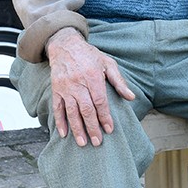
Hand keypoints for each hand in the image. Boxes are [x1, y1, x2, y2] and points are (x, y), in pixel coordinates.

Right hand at [45, 28, 135, 145]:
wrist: (64, 45)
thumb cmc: (89, 55)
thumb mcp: (107, 63)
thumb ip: (119, 81)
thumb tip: (131, 97)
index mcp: (92, 76)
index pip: (99, 101)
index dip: (105, 116)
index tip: (109, 129)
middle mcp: (78, 83)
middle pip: (86, 109)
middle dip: (92, 127)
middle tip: (98, 142)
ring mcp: (65, 87)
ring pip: (71, 111)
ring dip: (77, 128)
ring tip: (83, 143)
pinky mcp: (56, 89)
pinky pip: (57, 108)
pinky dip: (60, 122)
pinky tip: (64, 134)